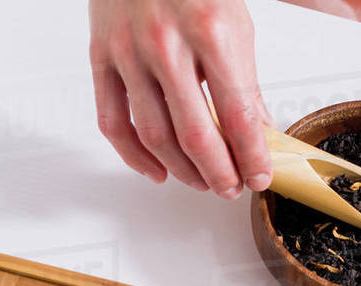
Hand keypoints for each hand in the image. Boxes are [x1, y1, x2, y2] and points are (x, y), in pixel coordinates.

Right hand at [89, 0, 272, 197]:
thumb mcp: (235, 24)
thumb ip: (244, 82)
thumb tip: (256, 133)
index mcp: (211, 31)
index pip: (237, 114)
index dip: (251, 156)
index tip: (260, 177)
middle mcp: (166, 44)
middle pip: (195, 134)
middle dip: (219, 173)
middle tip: (232, 187)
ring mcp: (129, 53)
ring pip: (154, 136)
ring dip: (182, 170)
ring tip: (202, 181)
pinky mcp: (101, 58)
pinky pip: (113, 122)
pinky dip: (134, 157)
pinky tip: (157, 171)